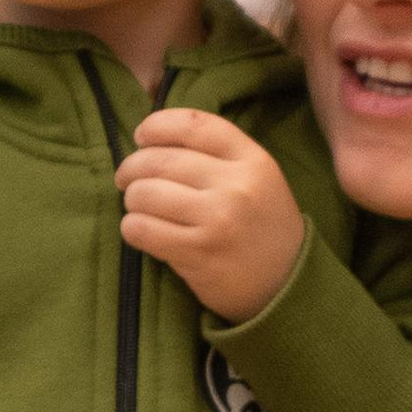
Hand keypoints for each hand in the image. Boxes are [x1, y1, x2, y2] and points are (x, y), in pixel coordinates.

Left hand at [116, 107, 306, 322]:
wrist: (285, 285)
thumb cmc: (262, 227)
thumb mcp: (258, 179)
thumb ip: (218, 155)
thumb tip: (153, 141)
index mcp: (252, 160)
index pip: (193, 125)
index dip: (156, 126)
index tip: (141, 137)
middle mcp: (236, 186)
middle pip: (160, 160)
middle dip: (132, 168)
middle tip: (126, 179)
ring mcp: (217, 220)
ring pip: (145, 194)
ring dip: (132, 200)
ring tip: (138, 208)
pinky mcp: (198, 253)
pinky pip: (142, 229)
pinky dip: (132, 228)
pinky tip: (140, 231)